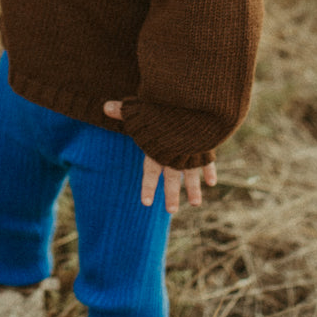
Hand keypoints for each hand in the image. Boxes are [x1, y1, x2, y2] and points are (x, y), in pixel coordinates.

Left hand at [102, 100, 217, 211]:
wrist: (191, 105)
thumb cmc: (162, 106)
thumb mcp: (140, 107)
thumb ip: (124, 111)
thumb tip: (105, 107)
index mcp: (157, 149)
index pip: (151, 172)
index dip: (148, 187)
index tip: (147, 203)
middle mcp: (174, 155)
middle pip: (172, 179)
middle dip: (172, 195)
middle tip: (171, 211)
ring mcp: (192, 152)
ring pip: (192, 175)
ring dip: (193, 189)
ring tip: (195, 204)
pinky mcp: (206, 146)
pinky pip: (208, 162)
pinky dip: (210, 172)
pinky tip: (212, 183)